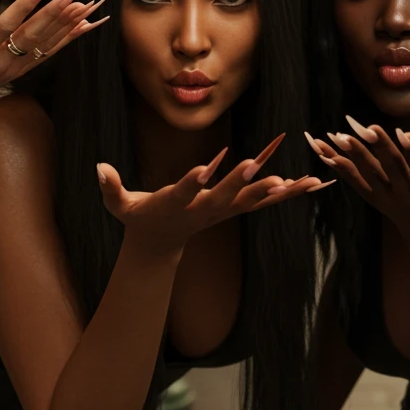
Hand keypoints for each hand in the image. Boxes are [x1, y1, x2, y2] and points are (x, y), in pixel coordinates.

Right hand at [0, 0, 107, 119]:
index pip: (7, 25)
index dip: (26, 5)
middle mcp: (0, 61)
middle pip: (34, 33)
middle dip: (57, 12)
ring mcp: (12, 68)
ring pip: (45, 44)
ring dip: (67, 25)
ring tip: (88, 6)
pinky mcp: (18, 71)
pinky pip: (47, 54)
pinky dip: (66, 40)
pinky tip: (83, 27)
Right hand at [97, 135, 327, 259]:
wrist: (159, 242)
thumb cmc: (138, 216)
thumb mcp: (120, 205)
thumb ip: (110, 188)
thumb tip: (98, 167)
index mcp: (175, 205)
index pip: (184, 192)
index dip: (191, 182)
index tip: (202, 170)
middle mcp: (203, 210)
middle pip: (225, 196)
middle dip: (242, 182)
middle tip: (259, 166)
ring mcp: (222, 211)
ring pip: (254, 200)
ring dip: (279, 191)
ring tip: (305, 180)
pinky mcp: (234, 208)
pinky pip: (264, 200)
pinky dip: (288, 193)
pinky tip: (311, 183)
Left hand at [305, 118, 409, 248]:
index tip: (404, 133)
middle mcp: (409, 195)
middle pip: (391, 169)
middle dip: (377, 148)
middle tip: (363, 126)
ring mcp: (388, 198)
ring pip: (368, 175)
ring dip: (351, 156)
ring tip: (336, 135)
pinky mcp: (373, 198)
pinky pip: (353, 181)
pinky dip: (338, 166)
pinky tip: (323, 150)